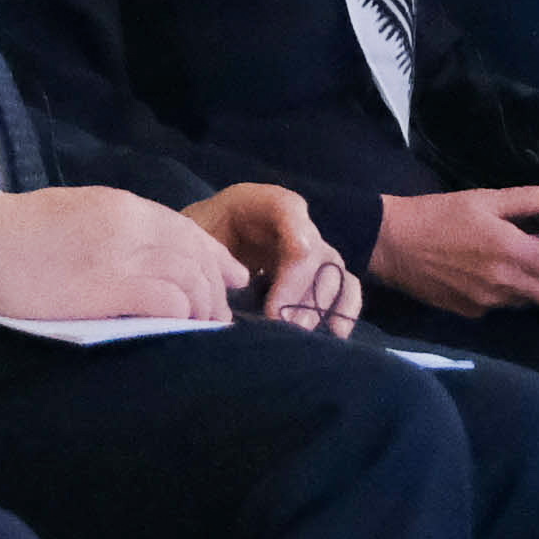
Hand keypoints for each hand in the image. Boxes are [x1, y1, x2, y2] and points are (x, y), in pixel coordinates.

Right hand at [0, 184, 244, 324]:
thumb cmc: (16, 236)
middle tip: (217, 322)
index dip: (217, 256)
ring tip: (201, 336)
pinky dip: (182, 319)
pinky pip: (169, 302)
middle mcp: (131, 225)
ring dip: (203, 311)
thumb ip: (115, 231)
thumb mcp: (74, 215)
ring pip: (191, 280)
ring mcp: (122, 255)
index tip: (233, 278)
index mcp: (122, 206)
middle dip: (215, 292)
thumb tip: (147, 255)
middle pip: (197, 257)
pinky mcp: (110, 288)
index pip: (187, 229)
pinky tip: (179, 334)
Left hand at [187, 184, 362, 329]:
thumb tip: (237, 282)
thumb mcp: (193, 236)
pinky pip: (345, 289)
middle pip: (312, 250)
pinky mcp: (319, 277)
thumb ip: (210, 252)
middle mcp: (295, 224)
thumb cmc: (198, 241)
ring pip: (332, 272)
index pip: (287, 208)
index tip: (298, 254)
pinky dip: (343, 310)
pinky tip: (333, 334)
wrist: (205, 249)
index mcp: (260, 204)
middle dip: (300, 287)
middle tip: (280, 320)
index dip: (297, 231)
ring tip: (297, 332)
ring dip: (318, 304)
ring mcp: (312, 251)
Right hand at [369, 189, 538, 316]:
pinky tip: (491, 273)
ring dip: (537, 287)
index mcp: (511, 251)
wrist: (390, 244)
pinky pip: (503, 306)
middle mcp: (505, 284)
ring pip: (531, 303)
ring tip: (523, 263)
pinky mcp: (471, 313)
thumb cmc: (438, 215)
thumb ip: (532, 200)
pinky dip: (507, 292)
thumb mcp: (485, 199)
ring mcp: (488, 304)